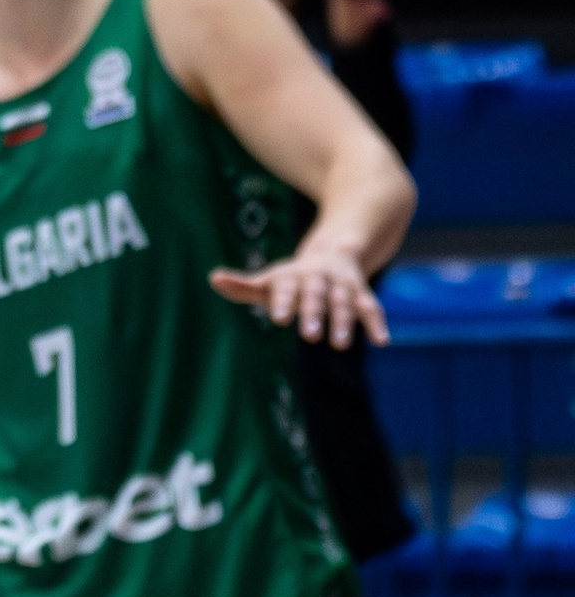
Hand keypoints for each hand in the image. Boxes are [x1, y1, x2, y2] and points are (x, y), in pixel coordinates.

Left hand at [208, 241, 388, 348]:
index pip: (286, 287)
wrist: (335, 252)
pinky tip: (382, 341)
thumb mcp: (269, 282)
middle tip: (309, 335)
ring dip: (342, 321)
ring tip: (339, 344)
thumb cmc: (292, 279)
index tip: (278, 319)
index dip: (283, 301)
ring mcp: (341, 284)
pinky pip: (371, 307)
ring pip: (343, 301)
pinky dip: (376, 322)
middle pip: (316, 293)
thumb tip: (214, 278)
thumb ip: (243, 286)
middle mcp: (318, 277)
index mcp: (292, 275)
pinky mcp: (361, 293)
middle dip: (313, 312)